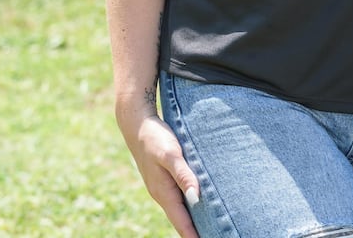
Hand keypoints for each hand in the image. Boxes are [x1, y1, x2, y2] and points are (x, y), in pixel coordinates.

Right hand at [120, 109, 201, 237]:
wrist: (137, 125)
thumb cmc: (155, 139)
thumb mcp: (171, 155)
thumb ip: (183, 174)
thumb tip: (195, 196)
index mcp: (164, 192)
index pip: (181, 221)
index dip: (194, 234)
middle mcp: (162, 194)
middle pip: (181, 219)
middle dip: (195, 231)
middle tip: (215, 235)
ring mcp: (162, 187)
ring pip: (181, 209)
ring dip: (194, 219)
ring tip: (210, 227)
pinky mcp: (164, 179)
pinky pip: (179, 198)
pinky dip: (190, 206)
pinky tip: (200, 204)